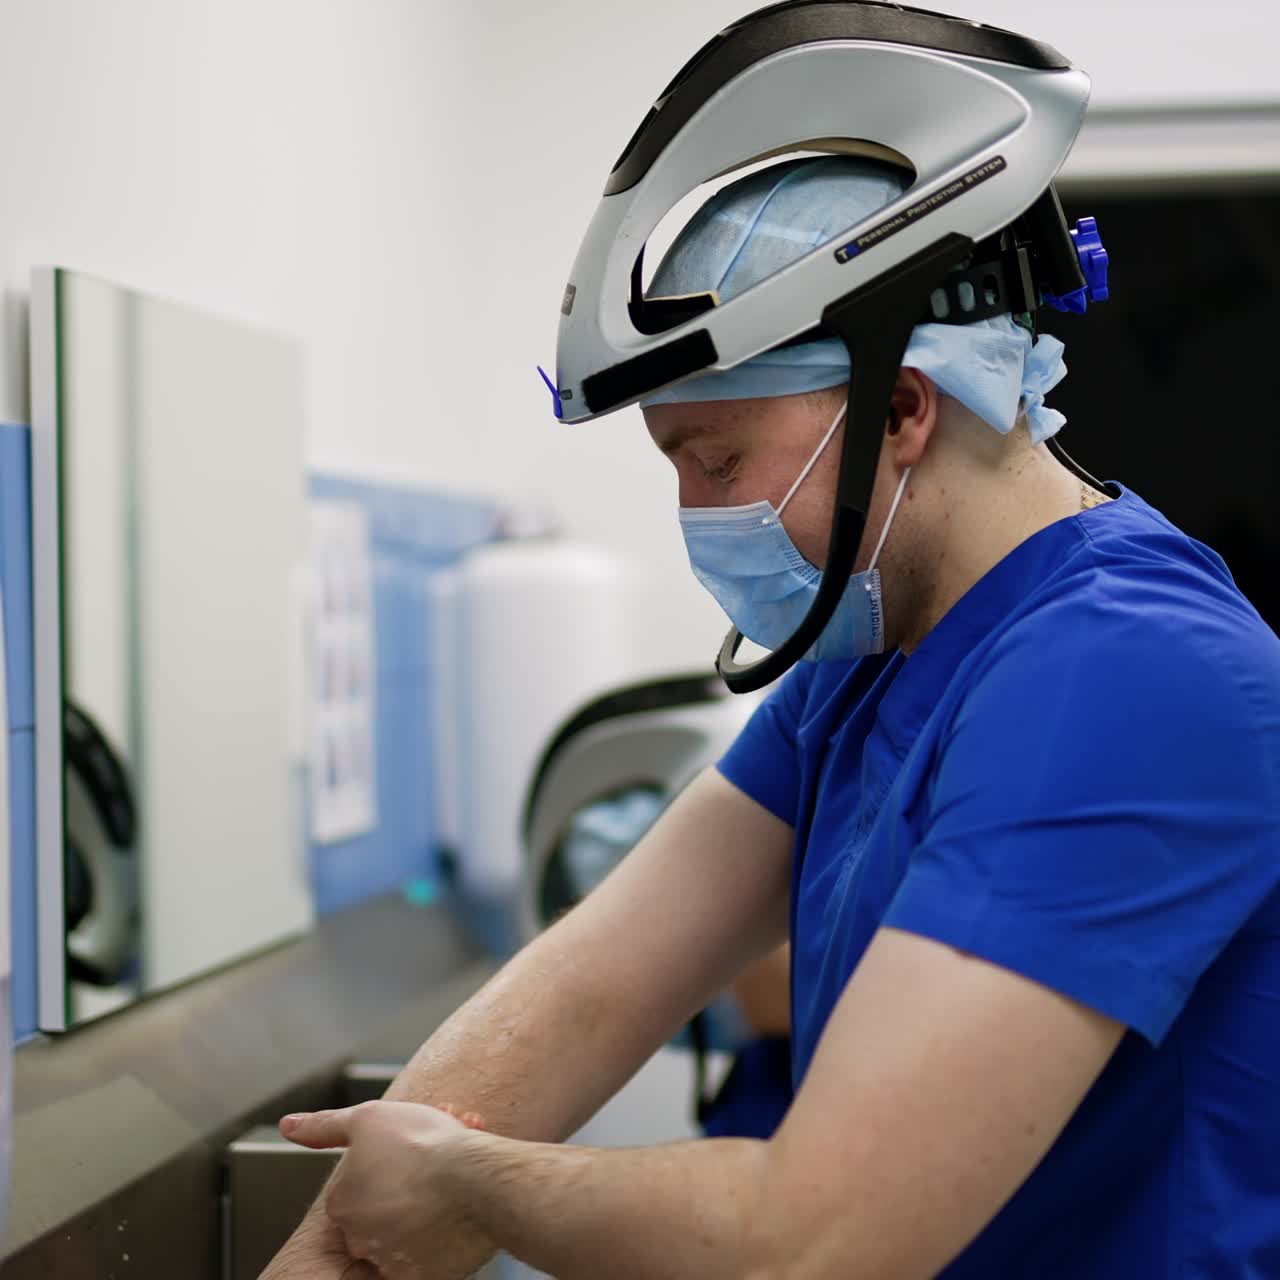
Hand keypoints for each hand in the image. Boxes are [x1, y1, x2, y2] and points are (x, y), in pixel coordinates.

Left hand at [280, 1101, 490, 1278]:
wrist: (473, 1180)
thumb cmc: (421, 1145)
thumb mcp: (367, 1119)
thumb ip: (325, 1126)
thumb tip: (288, 1126)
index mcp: (343, 1203)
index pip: (357, 1185)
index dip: (387, 1162)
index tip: (410, 1151)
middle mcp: (361, 1237)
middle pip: (381, 1208)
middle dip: (405, 1185)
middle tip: (434, 1162)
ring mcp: (392, 1259)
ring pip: (406, 1230)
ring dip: (425, 1206)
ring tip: (454, 1178)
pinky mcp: (424, 1275)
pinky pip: (430, 1254)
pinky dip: (442, 1234)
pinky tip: (460, 1207)